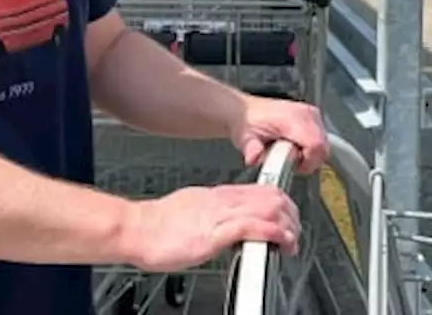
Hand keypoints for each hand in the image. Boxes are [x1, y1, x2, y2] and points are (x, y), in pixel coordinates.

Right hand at [121, 184, 299, 270]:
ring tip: (291, 241)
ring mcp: (221, 214)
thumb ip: (215, 215)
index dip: (282, 204)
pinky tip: (280, 241)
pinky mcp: (215, 232)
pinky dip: (273, 233)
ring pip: (268, 208)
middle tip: (293, 232)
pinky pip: (252, 226)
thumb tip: (229, 224)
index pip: (262, 190)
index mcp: (219, 195)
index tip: (287, 220)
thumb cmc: (158, 225)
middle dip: (291, 214)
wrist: (137, 228)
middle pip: (271, 195)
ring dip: (287, 225)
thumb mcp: (194, 212)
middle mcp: (224, 200)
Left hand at [229, 95, 328, 175]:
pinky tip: (295, 148)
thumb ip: (251, 148)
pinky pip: (321, 140)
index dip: (308, 161)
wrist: (246, 111)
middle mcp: (306, 114)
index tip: (295, 166)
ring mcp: (312, 114)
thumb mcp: (245, 138)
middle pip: (323, 147)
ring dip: (310, 155)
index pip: (316, 144)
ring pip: (324, 145)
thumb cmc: (248, 124)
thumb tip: (255, 156)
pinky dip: (311, 149)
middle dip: (309, 161)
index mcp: (291, 118)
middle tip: (291, 162)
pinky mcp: (313, 117)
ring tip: (290, 154)